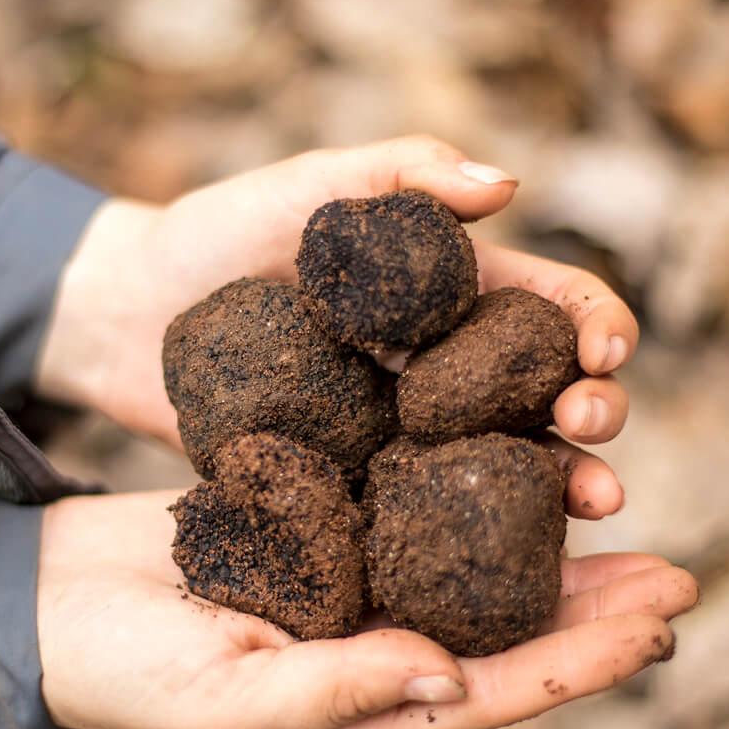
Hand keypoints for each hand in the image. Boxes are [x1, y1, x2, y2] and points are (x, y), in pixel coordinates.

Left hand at [34, 136, 638, 517]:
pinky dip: (466, 533)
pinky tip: (491, 552)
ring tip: (590, 500)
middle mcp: (438, 367)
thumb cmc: (214, 237)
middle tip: (591, 427)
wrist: (125, 318)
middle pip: (543, 392)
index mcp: (447, 292)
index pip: (547, 305)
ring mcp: (400, 432)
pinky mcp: (355, 482)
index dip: (591, 324)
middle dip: (592, 409)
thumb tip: (506, 183)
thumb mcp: (304, 190)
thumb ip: (396, 176)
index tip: (603, 351)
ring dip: (560, 482)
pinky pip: (419, 512)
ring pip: (501, 463)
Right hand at [38, 492, 696, 728]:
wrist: (40, 599)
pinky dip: (457, 503)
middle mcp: (359, 664)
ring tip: (607, 513)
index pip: (488, 696)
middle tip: (673, 570)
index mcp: (348, 719)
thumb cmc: (116, 670)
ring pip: (460, 579)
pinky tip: (500, 468)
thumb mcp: (220, 702)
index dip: (578, 665)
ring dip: (534, 554)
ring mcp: (336, 602)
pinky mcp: (310, 544)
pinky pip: (402, 526)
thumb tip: (454, 678)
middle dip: (587, 612)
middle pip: (497, 639)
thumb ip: (333, 695)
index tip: (658, 627)